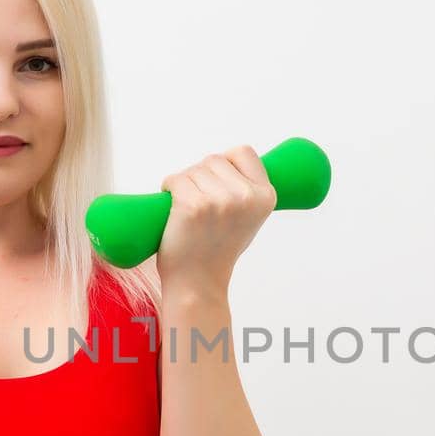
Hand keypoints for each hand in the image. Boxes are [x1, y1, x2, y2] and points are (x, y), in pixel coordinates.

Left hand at [156, 145, 277, 295]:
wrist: (199, 283)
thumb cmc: (219, 249)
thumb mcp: (249, 217)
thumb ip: (246, 190)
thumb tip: (230, 159)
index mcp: (266, 196)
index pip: (243, 152)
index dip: (226, 163)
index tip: (219, 182)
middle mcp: (246, 196)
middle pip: (214, 160)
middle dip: (202, 177)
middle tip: (202, 210)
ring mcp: (219, 200)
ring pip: (192, 169)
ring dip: (184, 185)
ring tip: (190, 214)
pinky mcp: (192, 205)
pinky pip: (174, 179)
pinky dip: (168, 189)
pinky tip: (174, 210)